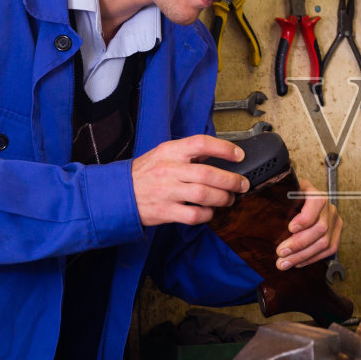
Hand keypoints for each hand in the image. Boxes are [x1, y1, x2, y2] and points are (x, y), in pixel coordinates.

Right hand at [131, 135, 249, 226]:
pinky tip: (209, 211)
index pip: (201, 143)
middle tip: (242, 184)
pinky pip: (194, 215)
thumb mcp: (162, 154)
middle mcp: (169, 170)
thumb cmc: (144, 173)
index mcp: (170, 152)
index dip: (224, 148)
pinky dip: (207, 214)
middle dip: (231, 180)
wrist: (118, 194)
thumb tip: (217, 154)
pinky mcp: (165, 211)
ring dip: (223, 198)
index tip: (238, 155)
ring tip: (229, 198)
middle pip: (207, 173)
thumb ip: (187, 153)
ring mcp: (167, 192)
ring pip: (204, 195)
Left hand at [276, 178, 339, 269]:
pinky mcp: (335, 234)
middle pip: (320, 228)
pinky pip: (330, 250)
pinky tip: (298, 262)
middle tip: (280, 252)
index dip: (305, 217)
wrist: (296, 206)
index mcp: (314, 193)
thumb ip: (273, 197)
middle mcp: (328, 206)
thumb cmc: (285, 201)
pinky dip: (313, 258)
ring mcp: (334, 220)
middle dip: (299, 243)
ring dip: (303, 255)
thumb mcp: (279, 195)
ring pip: (325, 242)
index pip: (317, 203)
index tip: (290, 228)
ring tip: (284, 263)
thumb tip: (252, 200)